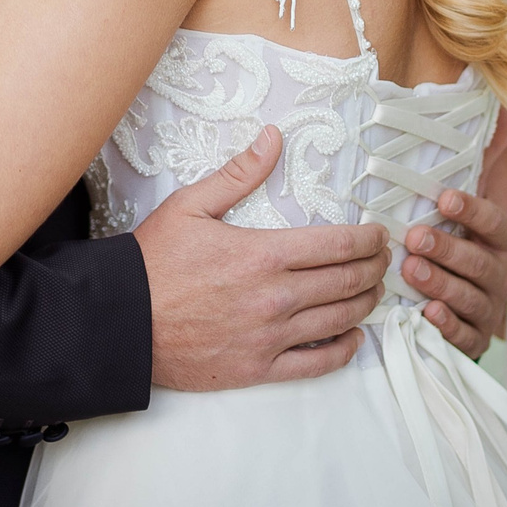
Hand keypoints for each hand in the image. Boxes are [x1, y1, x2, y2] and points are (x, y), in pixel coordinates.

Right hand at [133, 125, 388, 389]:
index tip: (379, 234)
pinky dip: (344, 349)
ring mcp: (271, 337)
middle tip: (385, 260)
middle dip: (375, 268)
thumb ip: (239, 173)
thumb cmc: (153, 262)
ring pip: (340, 319)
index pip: (338, 244)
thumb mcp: (191, 205)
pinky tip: (353, 336)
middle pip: (348, 281)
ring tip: (374, 291)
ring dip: (366, 303)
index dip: (368, 239)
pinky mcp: (260, 369)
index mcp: (264, 253)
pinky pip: (317, 363)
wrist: (121, 321)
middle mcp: (276, 297)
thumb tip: (273, 137)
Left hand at [400, 109, 506, 359]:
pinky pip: (466, 336)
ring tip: (413, 270)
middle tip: (415, 236)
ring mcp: (489, 309)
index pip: (495, 223)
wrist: (456, 303)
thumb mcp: (465, 205)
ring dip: (443, 284)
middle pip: (480, 262)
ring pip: (472, 298)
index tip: (444, 197)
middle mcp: (499, 275)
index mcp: (499, 242)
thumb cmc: (456, 245)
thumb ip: (484, 160)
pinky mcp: (475, 339)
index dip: (473, 210)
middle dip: (449, 249)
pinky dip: (448, 326)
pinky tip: (427, 313)